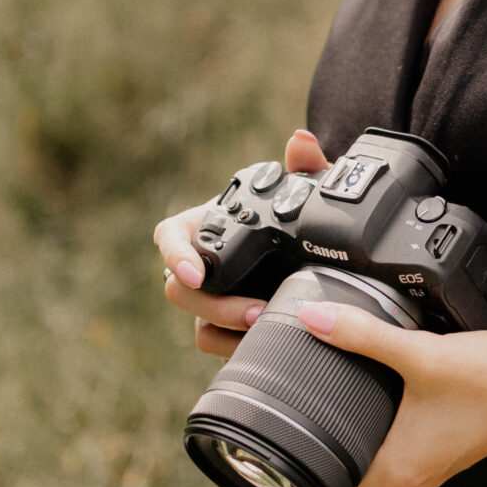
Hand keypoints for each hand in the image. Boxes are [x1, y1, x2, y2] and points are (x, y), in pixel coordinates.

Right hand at [152, 126, 331, 359]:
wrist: (317, 253)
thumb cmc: (299, 216)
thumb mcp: (306, 191)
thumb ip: (304, 166)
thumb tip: (301, 140)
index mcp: (207, 225)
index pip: (169, 236)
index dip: (175, 254)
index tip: (198, 274)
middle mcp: (200, 263)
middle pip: (179, 289)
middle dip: (215, 305)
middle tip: (257, 310)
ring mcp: (210, 298)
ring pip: (198, 322)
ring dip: (228, 328)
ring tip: (268, 326)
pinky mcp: (225, 327)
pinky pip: (215, 343)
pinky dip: (236, 346)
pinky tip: (268, 343)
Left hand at [297, 303, 486, 486]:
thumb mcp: (421, 353)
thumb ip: (364, 336)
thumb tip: (315, 320)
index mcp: (401, 466)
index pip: (336, 483)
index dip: (308, 464)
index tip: (286, 439)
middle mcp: (417, 475)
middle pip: (356, 466)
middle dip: (333, 438)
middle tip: (307, 406)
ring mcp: (436, 463)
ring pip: (383, 453)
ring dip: (365, 429)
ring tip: (343, 395)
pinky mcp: (451, 446)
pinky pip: (408, 444)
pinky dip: (392, 424)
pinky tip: (392, 393)